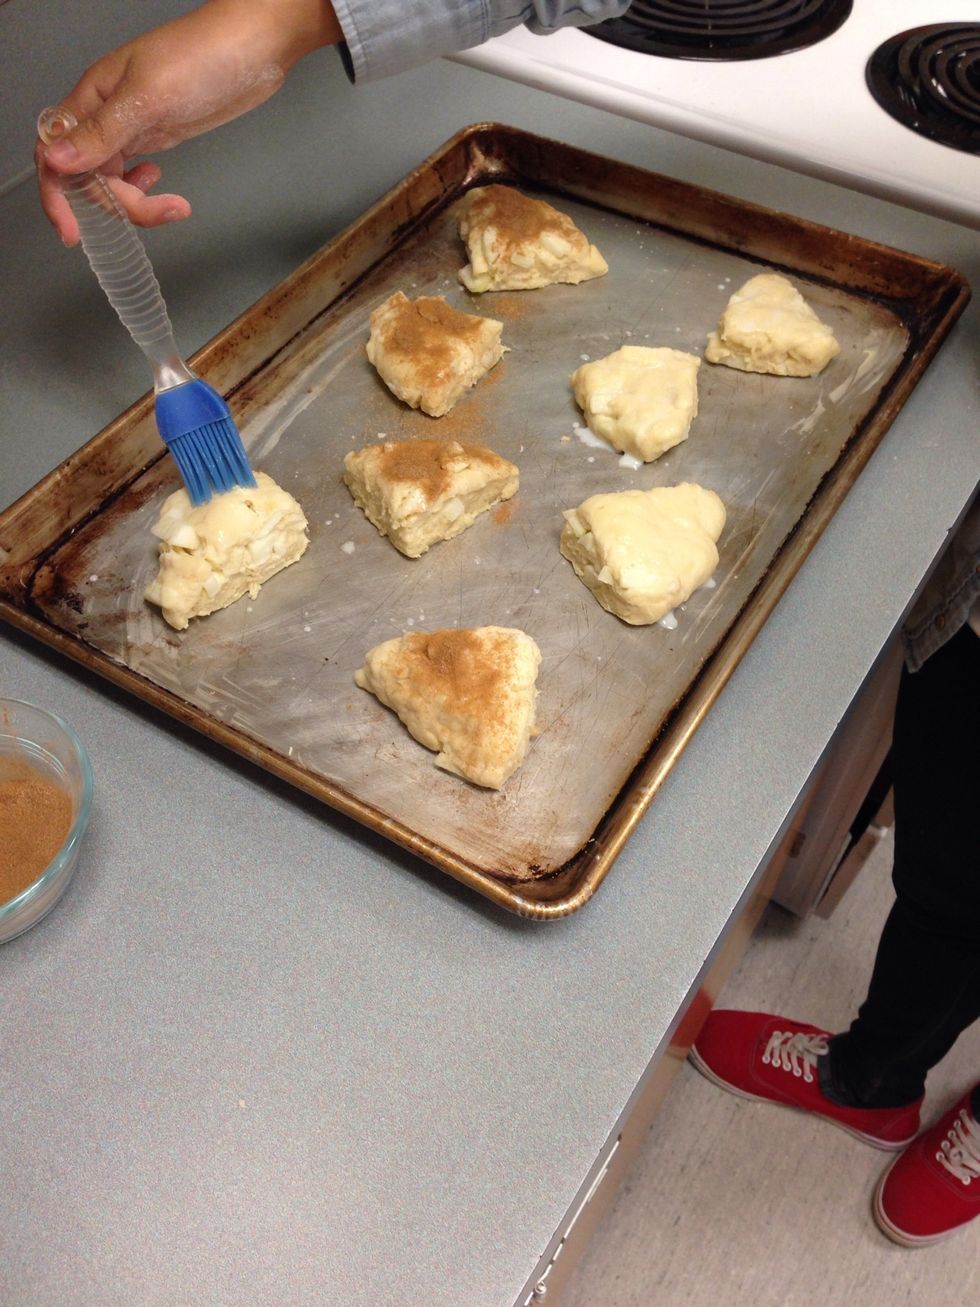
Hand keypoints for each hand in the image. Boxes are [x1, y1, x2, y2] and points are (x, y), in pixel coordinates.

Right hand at [37, 0, 341, 244]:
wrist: (252, 47)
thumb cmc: (202, 55)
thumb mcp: (148, 97)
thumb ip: (103, 132)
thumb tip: (58, 160)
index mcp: (92, 97)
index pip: (54, 153)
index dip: (58, 195)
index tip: (73, 231)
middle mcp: (105, 113)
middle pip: (86, 175)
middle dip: (116, 203)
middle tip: (158, 211)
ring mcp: (132, 125)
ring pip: (111, 178)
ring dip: (134, 201)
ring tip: (172, 205)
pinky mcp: (157, 134)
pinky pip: (132, 171)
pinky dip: (143, 189)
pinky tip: (161, 186)